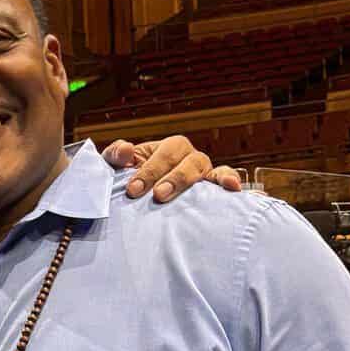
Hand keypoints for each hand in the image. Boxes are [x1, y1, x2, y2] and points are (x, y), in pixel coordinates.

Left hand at [101, 135, 243, 201]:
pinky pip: (225, 180)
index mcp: (169, 148)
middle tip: (159, 195)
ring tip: (193, 194)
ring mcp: (204, 172)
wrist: (146, 202)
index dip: (148, 171)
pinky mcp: (214, 189)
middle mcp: (189, 157)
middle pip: (186, 161)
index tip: (133, 190)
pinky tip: (234, 188)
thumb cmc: (133, 181)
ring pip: (206, 170)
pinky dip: (231, 180)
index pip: (162, 154)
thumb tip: (126, 149)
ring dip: (194, 183)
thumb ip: (115, 155)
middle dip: (173, 178)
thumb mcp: (118, 168)